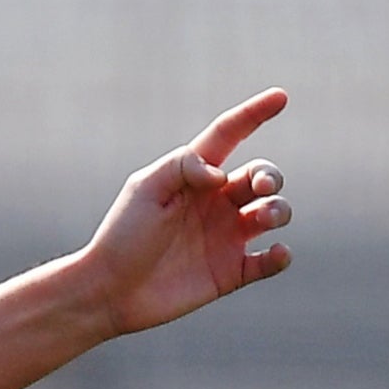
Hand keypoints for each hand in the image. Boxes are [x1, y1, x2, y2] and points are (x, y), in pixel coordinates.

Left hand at [82, 91, 293, 333]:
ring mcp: (225, 237)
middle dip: (270, 175)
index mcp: (194, 176)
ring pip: (273, 212)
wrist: (108, 292)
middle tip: (259, 186)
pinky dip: (280, 256)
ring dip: (279, 210)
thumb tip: (221, 173)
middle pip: (261, 175)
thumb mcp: (145, 189)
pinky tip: (276, 254)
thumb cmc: (122, 236)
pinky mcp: (229, 272)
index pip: (229, 136)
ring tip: (264, 217)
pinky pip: (269, 261)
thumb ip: (183, 166)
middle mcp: (215, 202)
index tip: (281, 96)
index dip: (254, 115)